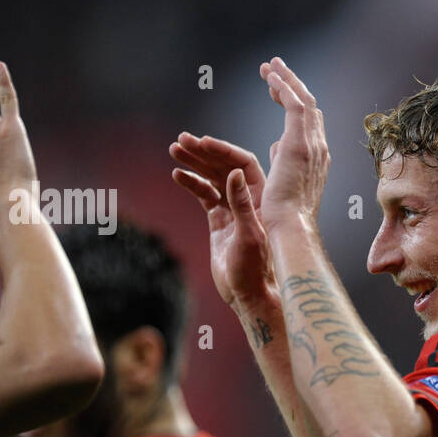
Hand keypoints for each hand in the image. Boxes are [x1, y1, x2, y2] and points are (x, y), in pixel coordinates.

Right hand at [170, 133, 275, 308]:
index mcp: (263, 200)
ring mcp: (233, 211)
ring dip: (195, 164)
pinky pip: (205, 196)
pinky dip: (192, 185)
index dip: (224, 151)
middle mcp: (249, 201)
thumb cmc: (256, 270)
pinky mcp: (220, 223)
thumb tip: (234, 173)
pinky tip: (177, 175)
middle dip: (204, 153)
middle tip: (181, 140)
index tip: (202, 142)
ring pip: (213, 179)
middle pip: (226, 167)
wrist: (249, 296)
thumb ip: (242, 205)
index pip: (244, 165)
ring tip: (175, 151)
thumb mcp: (248, 236)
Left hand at [258, 57, 329, 223]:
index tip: (275, 89)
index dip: (293, 101)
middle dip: (291, 85)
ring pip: (303, 100)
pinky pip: (294, 105)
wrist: (290, 226)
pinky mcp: (299, 143)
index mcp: (317, 158)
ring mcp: (312, 144)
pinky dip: (283, 87)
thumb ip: (283, 160)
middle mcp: (319, 148)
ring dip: (286, 80)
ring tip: (270, 65)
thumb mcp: (284, 181)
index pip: (308, 121)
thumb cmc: (284, 215)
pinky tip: (269, 76)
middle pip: (309, 106)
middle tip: (274, 68)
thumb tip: (277, 147)